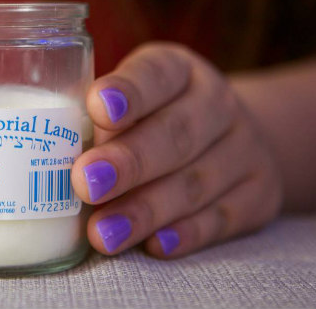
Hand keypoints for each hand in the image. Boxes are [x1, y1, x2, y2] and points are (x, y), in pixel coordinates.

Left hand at [72, 43, 282, 257]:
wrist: (227, 135)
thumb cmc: (152, 117)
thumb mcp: (130, 100)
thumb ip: (99, 121)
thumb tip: (55, 159)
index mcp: (178, 69)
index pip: (154, 74)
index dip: (127, 92)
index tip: (96, 108)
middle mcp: (217, 102)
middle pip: (175, 133)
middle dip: (127, 162)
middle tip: (85, 183)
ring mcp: (245, 148)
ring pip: (194, 183)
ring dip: (145, 210)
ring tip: (102, 233)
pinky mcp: (260, 193)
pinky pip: (224, 219)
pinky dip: (187, 234)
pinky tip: (154, 246)